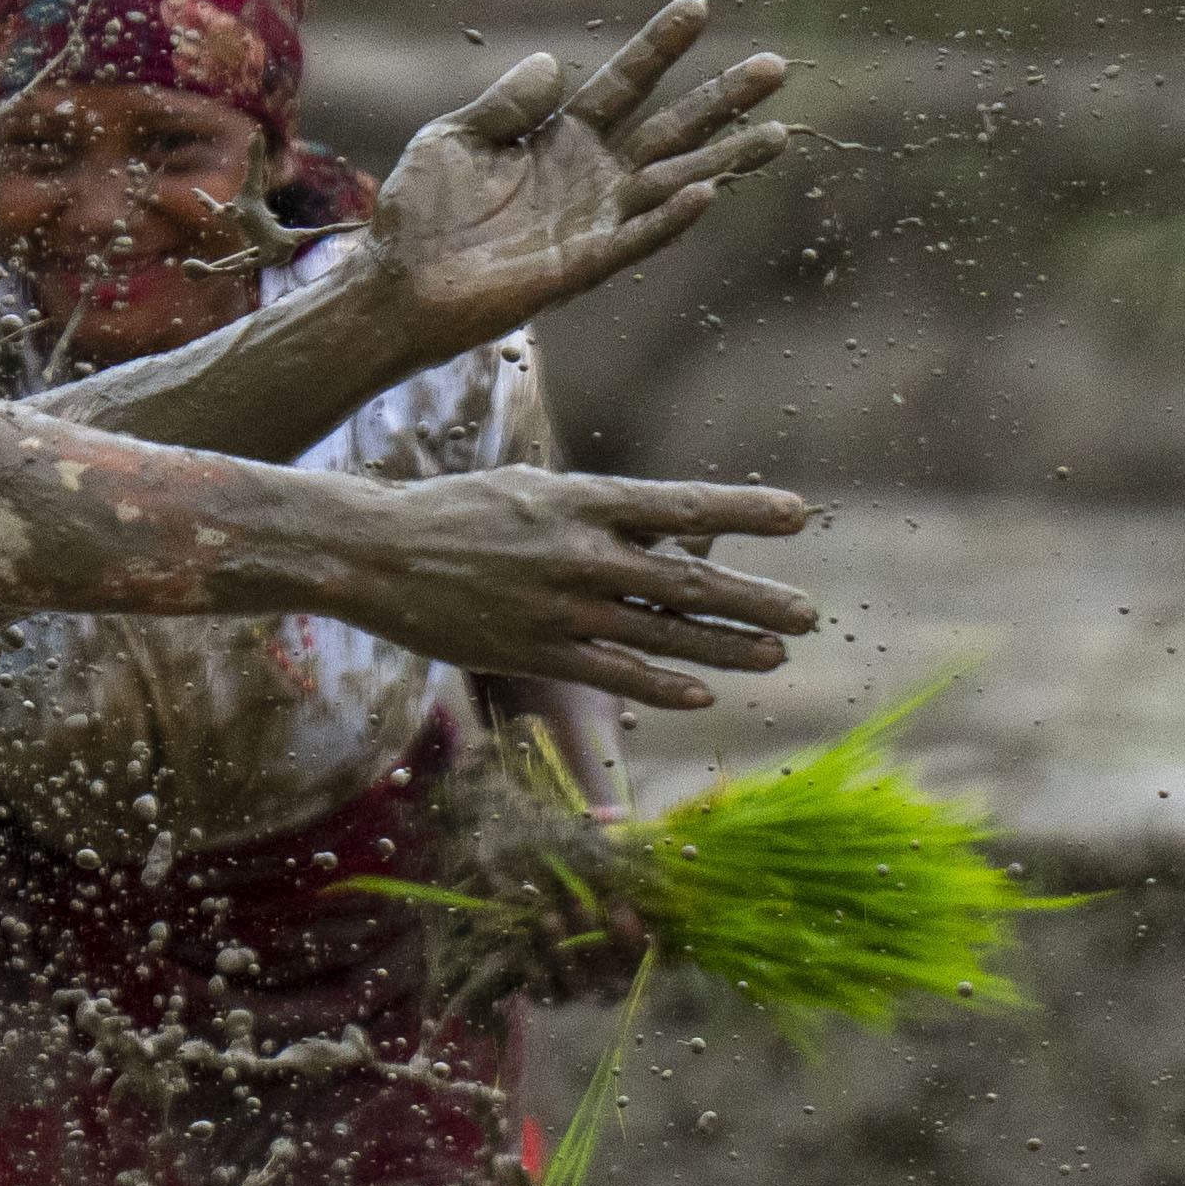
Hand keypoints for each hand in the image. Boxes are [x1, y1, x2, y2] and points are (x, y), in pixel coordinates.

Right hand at [332, 467, 812, 710]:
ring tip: (776, 653)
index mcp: (581, 498)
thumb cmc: (455, 513)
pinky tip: (701, 694)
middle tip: (810, 612)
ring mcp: (561, 606)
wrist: (374, 551)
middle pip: (690, 579)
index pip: (683, 504)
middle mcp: (581, 552)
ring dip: (727, 646)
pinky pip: (615, 672)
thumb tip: (663, 525)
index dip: (744, 510)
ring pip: (665, 632)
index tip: (799, 514)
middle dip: (757, 597)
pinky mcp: (535, 651)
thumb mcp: (532, 491)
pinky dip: (663, 684)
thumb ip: (595, 512)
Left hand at [347, 0, 789, 359]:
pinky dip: (670, 218)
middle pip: (670, 129)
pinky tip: (708, 193)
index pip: (624, 84)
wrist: (394, 286)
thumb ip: (507, 104)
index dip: (659, 47)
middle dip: (721, 99)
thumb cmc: (420, 215)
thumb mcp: (455, 138)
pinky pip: (635, 239)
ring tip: (778, 133)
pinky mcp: (580, 266)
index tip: (698, 7)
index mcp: (561, 139)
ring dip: (724, 159)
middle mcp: (590, 177)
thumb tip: (553, 62)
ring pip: (674, 183)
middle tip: (776, 66)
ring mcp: (592, 222)